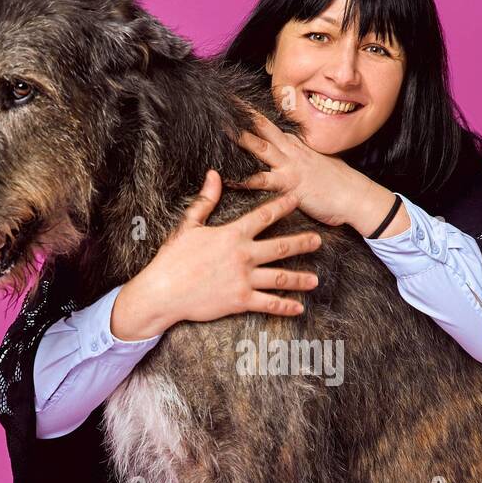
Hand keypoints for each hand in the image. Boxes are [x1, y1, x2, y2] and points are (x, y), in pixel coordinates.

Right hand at [110, 168, 320, 339]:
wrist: (162, 291)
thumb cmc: (173, 258)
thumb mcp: (188, 225)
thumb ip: (206, 200)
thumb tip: (214, 175)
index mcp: (232, 235)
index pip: (264, 216)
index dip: (283, 205)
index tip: (297, 198)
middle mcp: (242, 256)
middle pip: (280, 247)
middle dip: (302, 243)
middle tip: (319, 241)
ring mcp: (243, 279)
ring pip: (279, 277)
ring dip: (299, 278)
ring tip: (315, 280)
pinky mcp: (240, 301)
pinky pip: (268, 304)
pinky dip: (285, 306)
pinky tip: (299, 307)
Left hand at [227, 108, 409, 237]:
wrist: (356, 197)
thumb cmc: (339, 183)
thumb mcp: (320, 161)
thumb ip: (303, 155)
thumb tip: (292, 151)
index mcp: (296, 144)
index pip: (270, 123)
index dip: (251, 113)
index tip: (234, 102)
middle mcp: (291, 150)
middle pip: (262, 126)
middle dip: (242, 114)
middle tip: (222, 102)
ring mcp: (290, 166)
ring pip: (261, 147)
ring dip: (241, 138)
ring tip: (220, 128)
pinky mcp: (290, 185)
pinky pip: (264, 181)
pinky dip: (245, 179)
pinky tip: (229, 178)